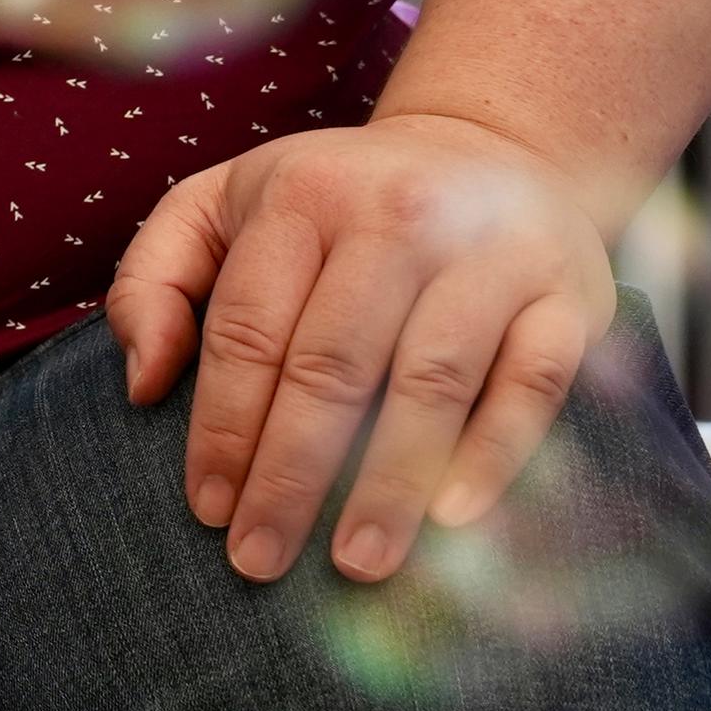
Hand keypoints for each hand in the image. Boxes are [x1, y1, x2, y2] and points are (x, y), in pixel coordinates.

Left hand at [104, 112, 619, 583]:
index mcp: (304, 197)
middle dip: (290, 474)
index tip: (209, 510)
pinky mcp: (569, 295)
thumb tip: (142, 383)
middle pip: (332, 367)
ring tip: (355, 562)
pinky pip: (532, 384)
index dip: (222, 428)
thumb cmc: (336, 204)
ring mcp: (492, 253)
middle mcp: (401, 216)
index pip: (250, 332)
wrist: (493, 148)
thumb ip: (152, 278)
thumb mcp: (222, 203)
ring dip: (388, 484)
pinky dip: (494, 453)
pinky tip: (453, 518)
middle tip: (261, 559)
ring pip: (430, 382)